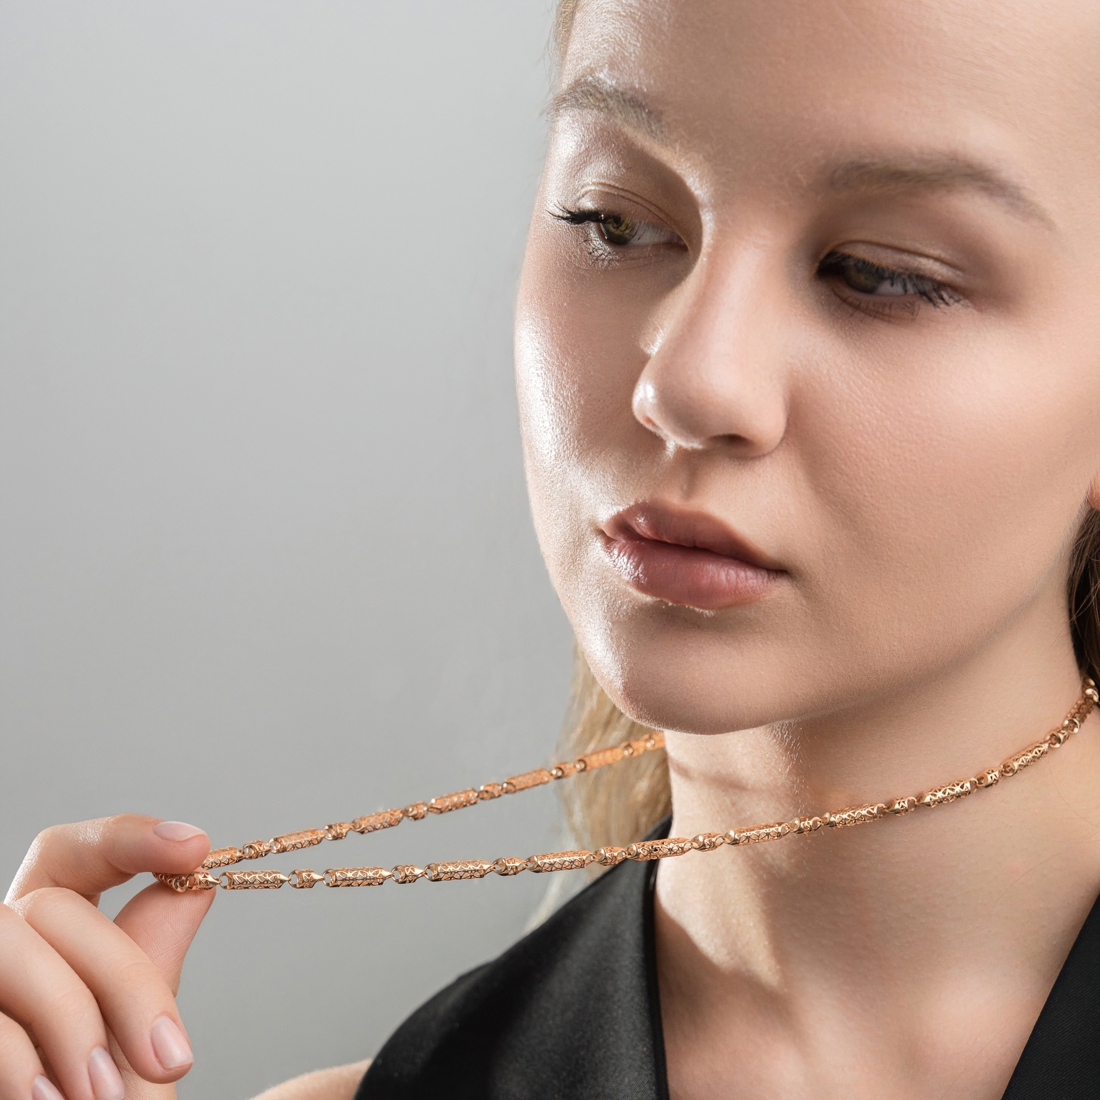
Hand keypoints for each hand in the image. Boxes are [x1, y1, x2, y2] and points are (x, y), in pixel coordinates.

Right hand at [1, 816, 215, 1099]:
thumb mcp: (130, 1041)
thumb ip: (150, 959)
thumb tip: (198, 880)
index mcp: (43, 937)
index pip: (72, 854)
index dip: (127, 836)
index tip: (195, 847)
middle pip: (55, 904)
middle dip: (124, 978)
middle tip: (173, 1059)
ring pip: (11, 943)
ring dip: (71, 1019)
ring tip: (104, 1095)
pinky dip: (20, 1059)